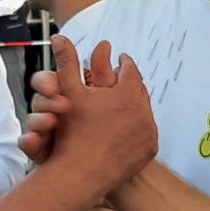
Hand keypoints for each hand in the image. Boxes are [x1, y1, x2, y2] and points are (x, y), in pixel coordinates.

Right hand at [22, 38, 156, 182]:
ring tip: (123, 104)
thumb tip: (60, 37)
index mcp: (126, 93)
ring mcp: (149, 131)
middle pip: (140, 90)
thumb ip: (67, 62)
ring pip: (144, 112)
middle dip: (130, 83)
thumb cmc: (73, 133)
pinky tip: (128, 127)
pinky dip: (138, 127)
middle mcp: (143, 110)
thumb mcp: (68, 93)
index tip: (120, 60)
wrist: (81, 173)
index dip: (123, 63)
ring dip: (135, 106)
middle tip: (122, 80)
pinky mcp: (150, 149)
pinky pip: (146, 133)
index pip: (130, 70)